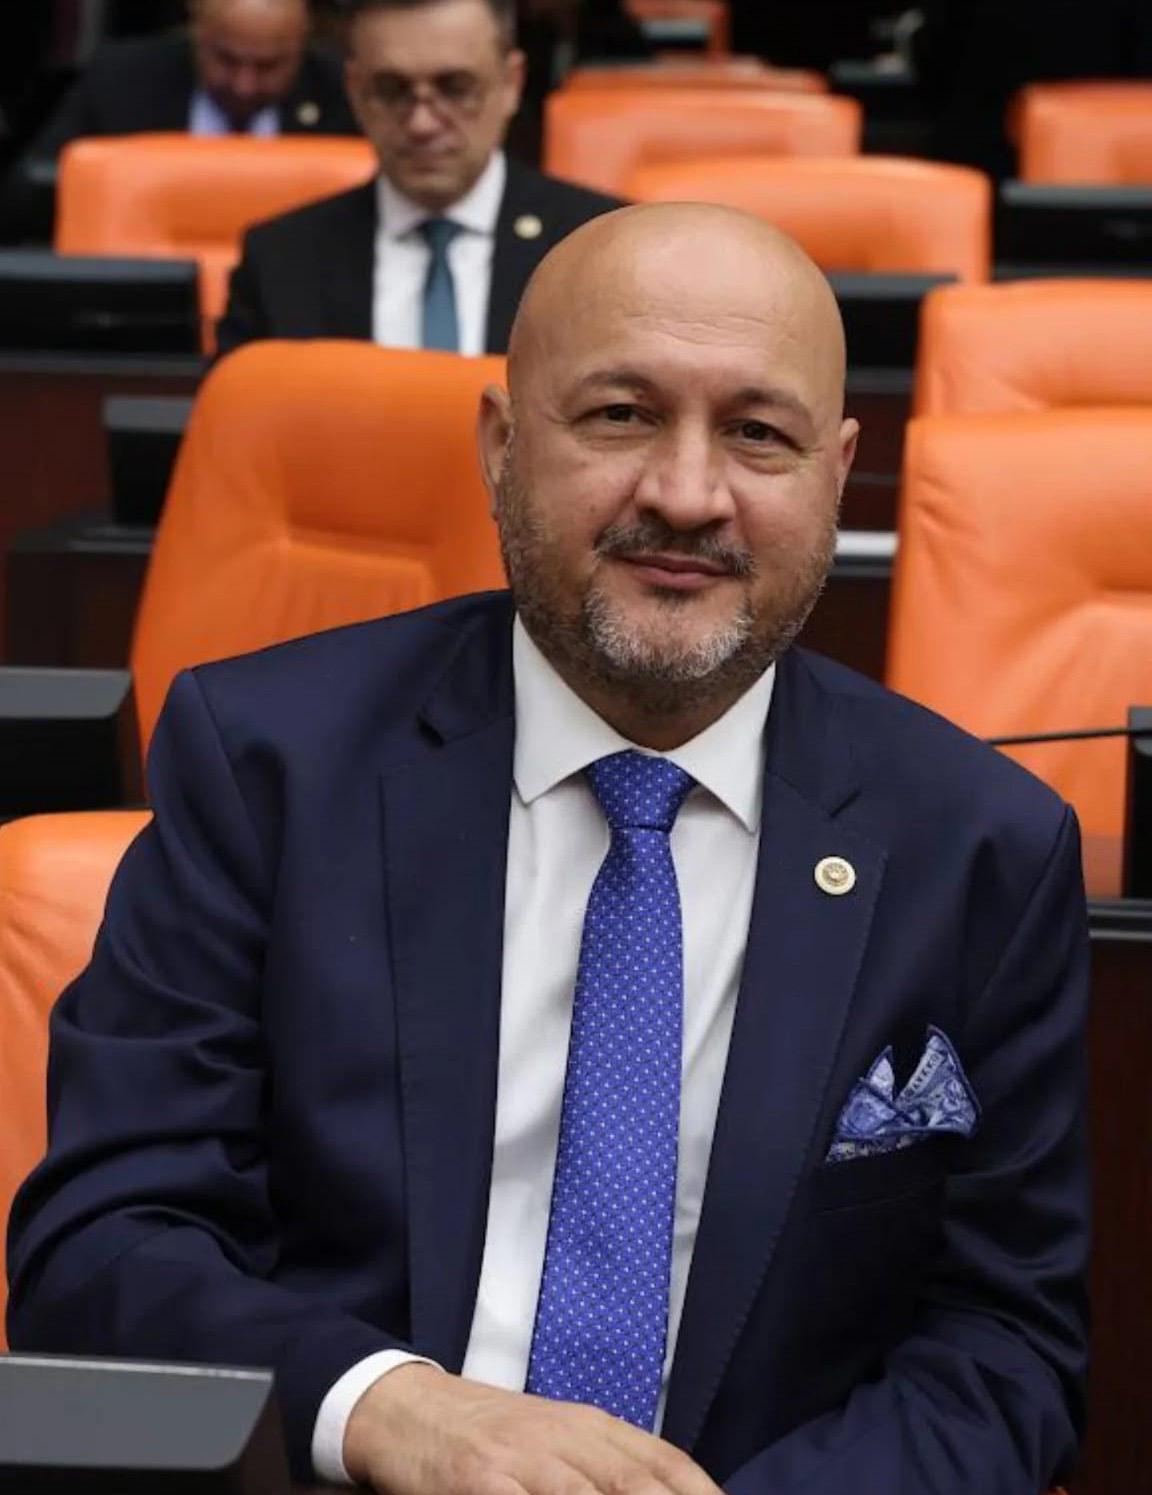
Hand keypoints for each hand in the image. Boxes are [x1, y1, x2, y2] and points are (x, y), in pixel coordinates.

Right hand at [343, 1363, 724, 1494]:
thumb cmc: (495, 1435)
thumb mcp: (559, 1437)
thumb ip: (611, 1466)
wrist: (410, 1409)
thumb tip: (672, 1490)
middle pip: (637, 1485)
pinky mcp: (480, 1482)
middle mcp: (566, 1439)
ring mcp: (523, 1460)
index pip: (666, 1464)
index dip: (703, 1494)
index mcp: (592, 1427)